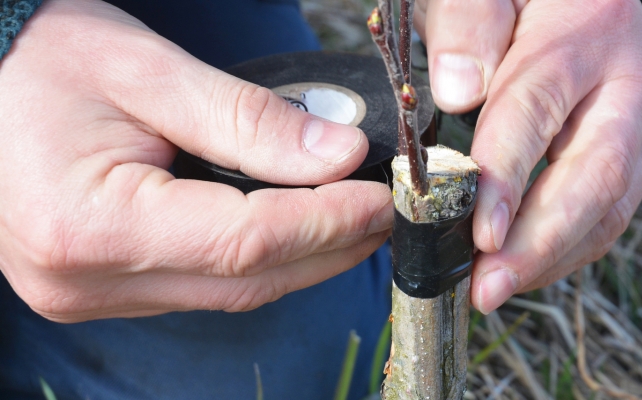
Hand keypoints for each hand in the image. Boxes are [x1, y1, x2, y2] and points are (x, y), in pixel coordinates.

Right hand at [0, 0, 391, 322]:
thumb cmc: (38, 61)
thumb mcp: (149, 71)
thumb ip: (249, 120)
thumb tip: (339, 155)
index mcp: (91, 225)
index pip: (247, 242)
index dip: (328, 221)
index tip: (382, 198)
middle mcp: (86, 280)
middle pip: (247, 282)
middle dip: (329, 247)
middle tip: (384, 212)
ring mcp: (88, 294)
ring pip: (231, 294)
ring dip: (301, 259)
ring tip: (352, 219)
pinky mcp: (98, 289)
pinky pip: (201, 288)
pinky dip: (256, 263)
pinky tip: (293, 230)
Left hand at [416, 0, 641, 312]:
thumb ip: (466, 22)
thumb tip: (457, 92)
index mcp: (588, 27)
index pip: (540, 107)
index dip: (507, 175)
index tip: (479, 230)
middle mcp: (633, 76)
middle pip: (598, 173)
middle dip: (540, 241)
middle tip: (488, 287)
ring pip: (613, 205)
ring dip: (553, 257)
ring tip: (496, 289)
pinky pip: (613, 212)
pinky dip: (569, 249)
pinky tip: (525, 268)